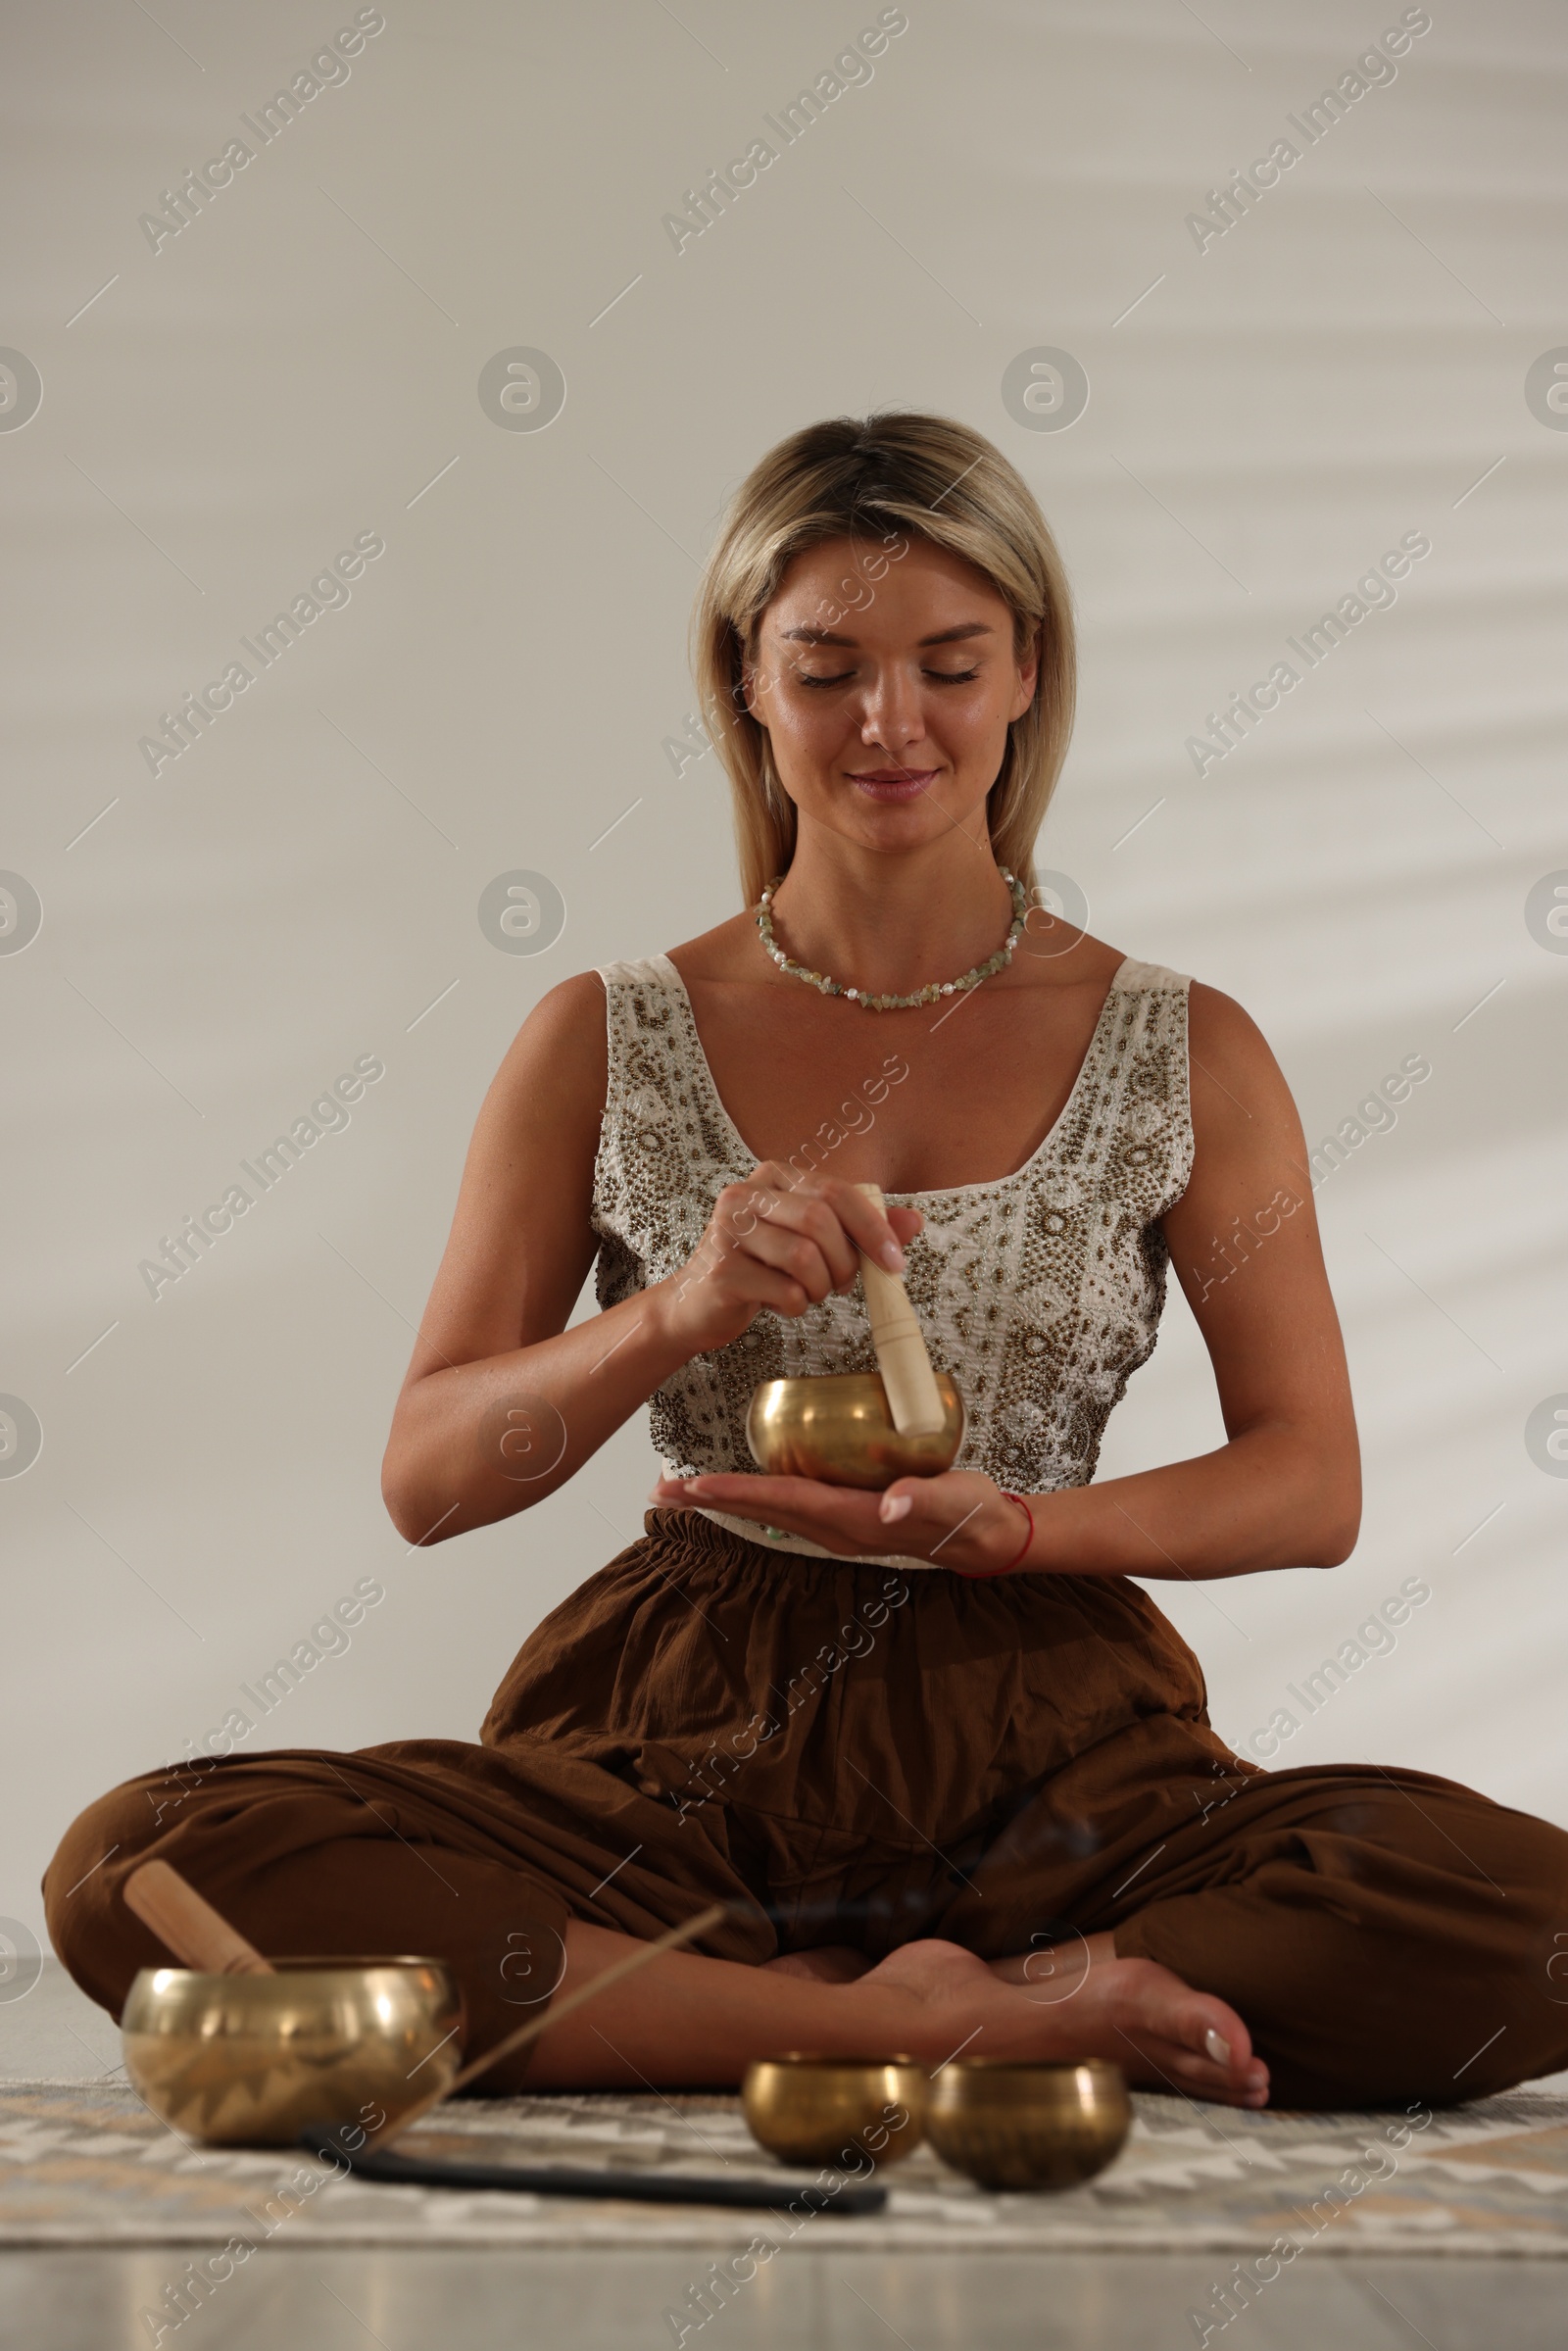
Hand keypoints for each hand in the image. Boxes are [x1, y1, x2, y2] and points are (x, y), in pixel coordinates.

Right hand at [649, 1163, 924, 1360]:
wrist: (698, 1304)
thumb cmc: (763, 1268)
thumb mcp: (814, 1242)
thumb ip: (862, 1229)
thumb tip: (913, 1222)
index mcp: (774, 1177)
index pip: (837, 1191)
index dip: (874, 1228)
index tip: (895, 1263)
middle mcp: (745, 1194)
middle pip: (820, 1221)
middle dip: (845, 1262)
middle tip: (841, 1285)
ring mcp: (728, 1231)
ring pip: (804, 1258)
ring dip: (820, 1288)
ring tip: (807, 1293)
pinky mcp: (722, 1271)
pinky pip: (786, 1292)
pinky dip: (796, 1306)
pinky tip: (780, 1303)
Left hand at [649, 1466, 1034, 1575]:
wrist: (988, 1535)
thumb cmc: (971, 1513)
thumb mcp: (954, 1501)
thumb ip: (923, 1500)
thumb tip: (890, 1506)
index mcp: (855, 1520)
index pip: (785, 1502)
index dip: (739, 1492)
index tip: (697, 1484)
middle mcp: (837, 1529)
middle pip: (764, 1510)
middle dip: (713, 1499)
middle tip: (662, 1488)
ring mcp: (839, 1527)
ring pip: (771, 1510)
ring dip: (727, 1500)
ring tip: (686, 1488)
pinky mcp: (847, 1518)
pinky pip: (790, 1506)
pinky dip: (757, 1495)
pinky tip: (741, 1484)